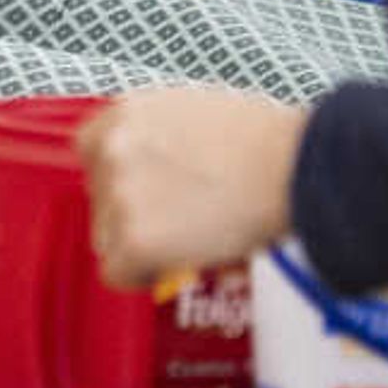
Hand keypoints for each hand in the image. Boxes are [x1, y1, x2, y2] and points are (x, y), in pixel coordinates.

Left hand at [77, 86, 306, 289]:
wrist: (295, 169)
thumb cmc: (265, 143)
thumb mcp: (195, 112)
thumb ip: (156, 135)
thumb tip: (147, 166)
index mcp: (128, 112)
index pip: (92, 151)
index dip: (120, 177)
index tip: (145, 192)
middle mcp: (114, 149)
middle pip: (100, 198)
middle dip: (132, 213)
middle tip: (181, 218)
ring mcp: (121, 195)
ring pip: (108, 238)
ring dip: (140, 244)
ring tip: (191, 237)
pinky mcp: (135, 240)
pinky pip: (117, 274)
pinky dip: (143, 276)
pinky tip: (179, 261)